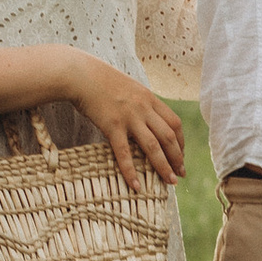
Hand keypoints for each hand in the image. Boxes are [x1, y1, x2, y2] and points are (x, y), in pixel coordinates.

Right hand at [71, 57, 186, 189]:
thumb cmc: (101, 81)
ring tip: (169, 182)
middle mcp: (144, 108)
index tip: (181, 156)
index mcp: (150, 98)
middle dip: (177, 158)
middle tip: (180, 174)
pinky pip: (124, 153)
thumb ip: (140, 102)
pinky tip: (136, 185)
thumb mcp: (129, 88)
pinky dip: (131, 171)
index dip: (181, 142)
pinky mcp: (112, 126)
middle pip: (168, 136)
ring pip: (153, 146)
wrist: (80, 75)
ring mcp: (129, 117)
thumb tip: (146, 118)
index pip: (174, 123)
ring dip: (163, 166)